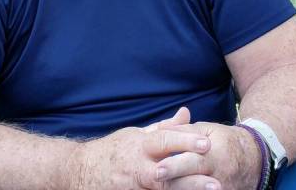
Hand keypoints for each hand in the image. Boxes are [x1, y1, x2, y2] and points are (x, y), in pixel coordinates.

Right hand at [67, 108, 217, 189]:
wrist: (80, 173)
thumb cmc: (113, 152)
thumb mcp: (136, 135)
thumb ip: (164, 127)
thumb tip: (187, 113)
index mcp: (139, 146)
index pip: (164, 140)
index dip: (185, 140)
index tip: (207, 142)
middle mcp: (136, 168)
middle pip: (166, 174)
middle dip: (190, 179)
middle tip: (215, 182)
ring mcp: (132, 188)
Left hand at [155, 122, 260, 189]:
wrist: (253, 159)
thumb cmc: (224, 140)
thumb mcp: (207, 130)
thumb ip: (185, 131)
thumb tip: (162, 130)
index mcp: (212, 154)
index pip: (192, 160)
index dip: (175, 165)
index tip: (158, 168)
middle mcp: (217, 174)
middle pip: (193, 179)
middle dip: (175, 180)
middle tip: (157, 177)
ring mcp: (222, 189)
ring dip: (182, 189)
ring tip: (164, 189)